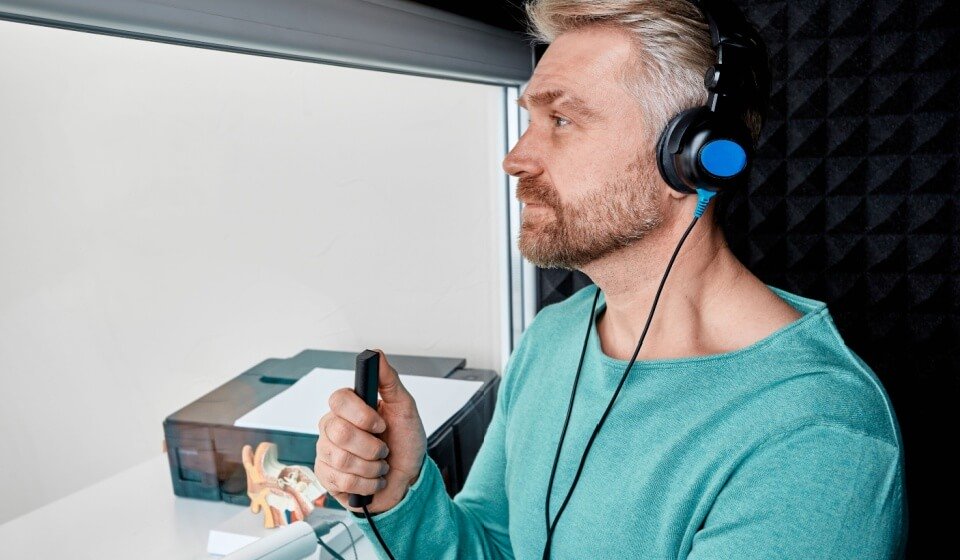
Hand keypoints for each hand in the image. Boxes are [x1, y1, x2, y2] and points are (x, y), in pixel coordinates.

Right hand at [314, 349, 427, 513]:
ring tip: (380, 465)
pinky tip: (372, 480)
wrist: (408, 478)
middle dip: (372, 446)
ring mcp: (326, 452)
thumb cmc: (405, 441)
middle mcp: (332, 427)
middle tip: (384, 448)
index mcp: (348, 407)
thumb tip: (377, 353)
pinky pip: (342, 480)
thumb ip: (389, 380)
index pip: (338, 399)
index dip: (361, 414)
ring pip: (341, 459)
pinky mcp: (327, 477)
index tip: (381, 424)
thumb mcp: (404, 408)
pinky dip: (367, 484)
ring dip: (372, 467)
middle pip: (339, 432)